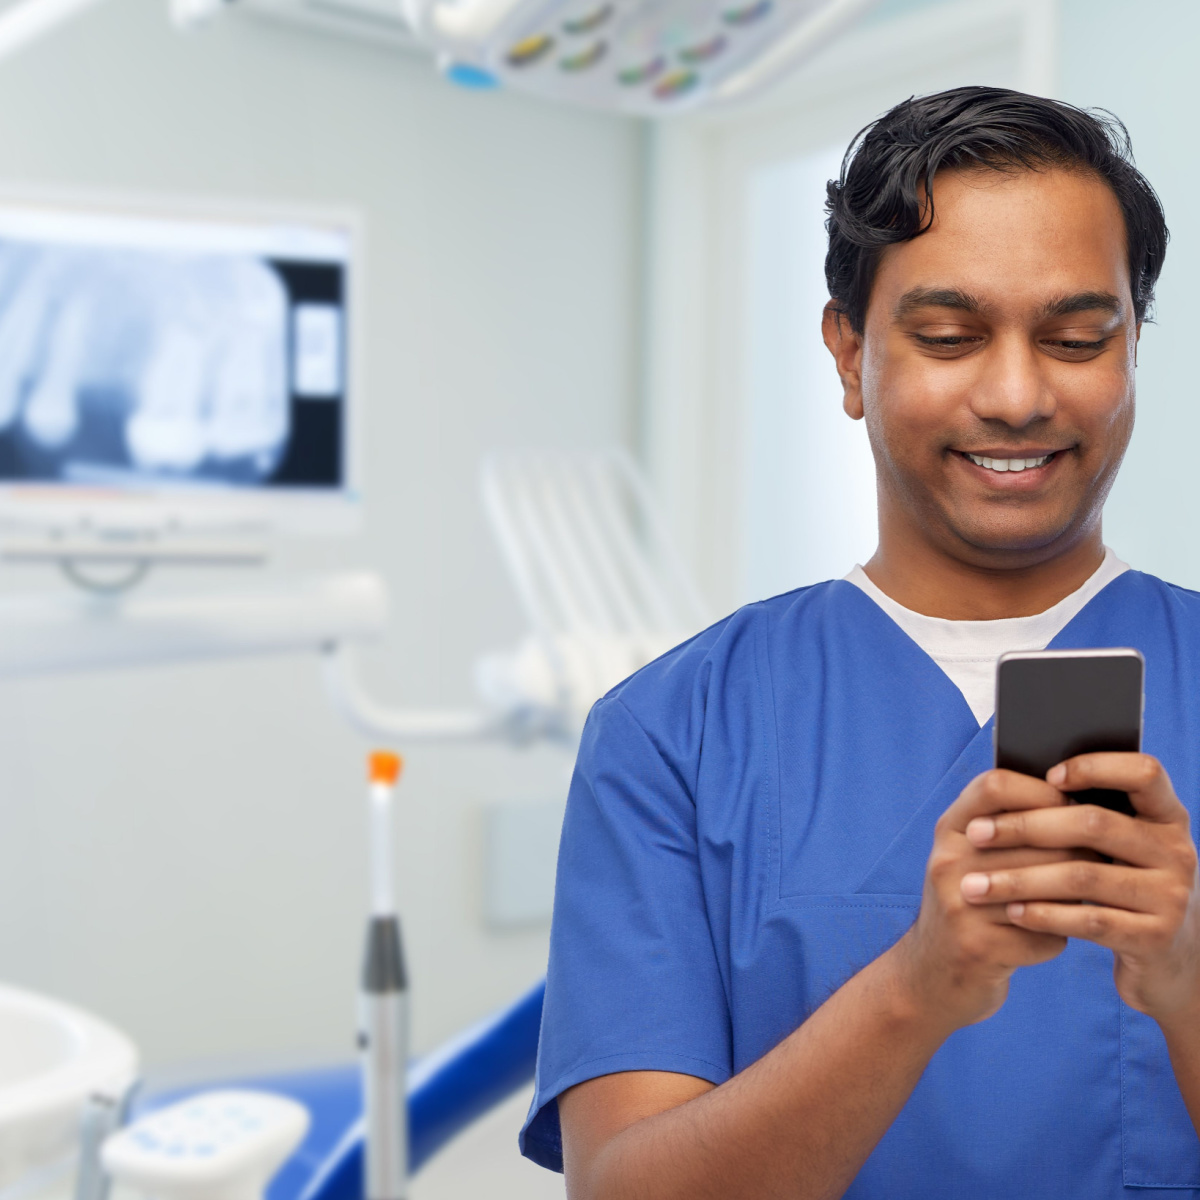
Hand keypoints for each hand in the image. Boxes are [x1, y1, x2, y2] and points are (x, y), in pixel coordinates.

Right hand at [893, 769, 1084, 1032]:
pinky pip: (1047, 932)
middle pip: (1036, 839)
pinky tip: (1049, 938)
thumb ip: (1007, 827)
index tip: (1072, 806)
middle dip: (1077, 850)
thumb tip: (1079, 801)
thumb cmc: (969, 905)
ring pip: (1048, 886)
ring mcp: (959, 905)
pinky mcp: (979, 947)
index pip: (995, 785)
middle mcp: (948, 861)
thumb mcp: (969, 855)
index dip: (1041, 790)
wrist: (932, 974)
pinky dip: (1057, 937)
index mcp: (949, 830)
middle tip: (1098, 861)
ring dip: (1075, 895)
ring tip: (1083, 898)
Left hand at [960, 753, 1199, 1021]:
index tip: (1047, 774)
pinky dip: (1045, 914)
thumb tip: (1012, 781)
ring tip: (977, 884)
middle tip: (975, 833)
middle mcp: (1177, 851)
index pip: (1144, 772)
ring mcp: (1170, 896)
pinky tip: (1013, 912)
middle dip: (1025, 827)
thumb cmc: (1122, 883)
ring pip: (1082, 876)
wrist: (1165, 956)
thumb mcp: (1119, 847)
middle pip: (1094, 824)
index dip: (1096, 766)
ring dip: (1020, 879)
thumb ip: (1085, 813)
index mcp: (1167, 816)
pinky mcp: (1156, 938)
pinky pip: (1090, 920)